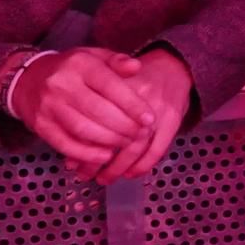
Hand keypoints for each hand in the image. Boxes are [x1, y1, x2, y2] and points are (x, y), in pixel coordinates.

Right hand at [8, 48, 156, 166]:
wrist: (28, 80)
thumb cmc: (71, 69)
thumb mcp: (93, 56)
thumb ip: (116, 61)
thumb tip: (136, 66)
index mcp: (79, 64)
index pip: (110, 86)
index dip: (132, 104)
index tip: (149, 118)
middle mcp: (62, 85)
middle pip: (97, 110)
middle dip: (124, 126)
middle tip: (140, 134)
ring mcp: (49, 107)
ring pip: (82, 129)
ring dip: (108, 140)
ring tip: (126, 143)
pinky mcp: (41, 126)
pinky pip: (65, 144)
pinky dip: (86, 153)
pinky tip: (104, 156)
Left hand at [84, 49, 192, 182]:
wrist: (173, 65)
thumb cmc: (135, 78)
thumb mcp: (109, 81)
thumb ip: (91, 109)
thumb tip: (72, 143)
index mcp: (118, 86)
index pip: (95, 121)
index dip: (83, 144)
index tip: (72, 161)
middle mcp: (138, 97)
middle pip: (113, 136)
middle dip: (96, 161)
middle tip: (84, 174)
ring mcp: (157, 109)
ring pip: (135, 146)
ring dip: (118, 167)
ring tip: (104, 179)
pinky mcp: (173, 118)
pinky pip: (157, 149)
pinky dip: (143, 165)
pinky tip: (131, 174)